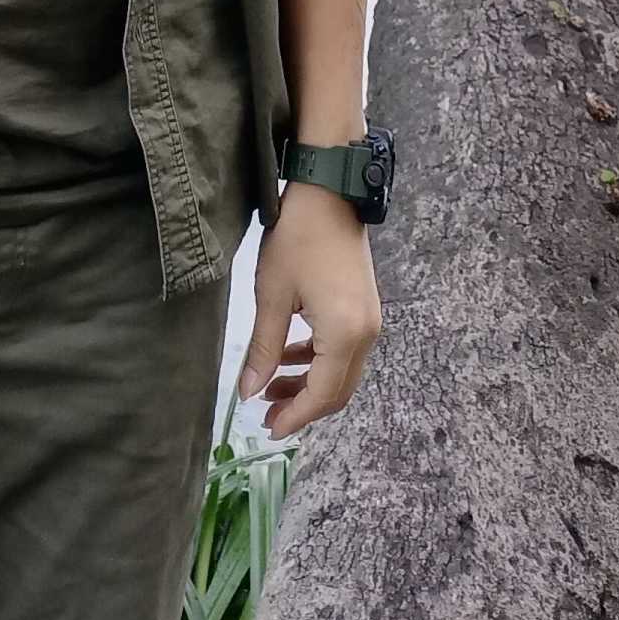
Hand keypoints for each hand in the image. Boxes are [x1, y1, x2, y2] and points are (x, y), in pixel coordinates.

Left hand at [235, 181, 381, 440]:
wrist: (329, 190)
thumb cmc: (297, 238)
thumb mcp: (272, 295)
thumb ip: (263, 348)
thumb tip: (249, 393)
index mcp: (344, 334)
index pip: (321, 395)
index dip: (295, 416)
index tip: (269, 429)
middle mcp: (366, 334)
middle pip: (337, 390)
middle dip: (303, 406)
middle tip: (267, 413)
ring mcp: (370, 320)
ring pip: (341, 372)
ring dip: (309, 384)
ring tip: (271, 385)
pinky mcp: (364, 307)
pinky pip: (344, 350)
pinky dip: (318, 360)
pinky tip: (290, 355)